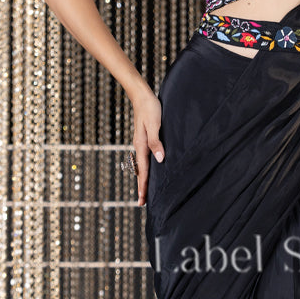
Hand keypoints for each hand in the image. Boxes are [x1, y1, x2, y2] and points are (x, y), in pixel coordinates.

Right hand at [126, 82, 164, 205]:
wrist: (142, 96)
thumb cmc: (150, 108)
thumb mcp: (155, 124)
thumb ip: (157, 142)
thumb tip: (160, 159)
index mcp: (141, 146)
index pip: (143, 171)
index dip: (143, 186)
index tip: (142, 201)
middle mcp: (139, 147)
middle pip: (140, 172)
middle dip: (141, 187)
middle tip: (141, 203)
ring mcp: (140, 144)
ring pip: (142, 166)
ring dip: (143, 179)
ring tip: (145, 191)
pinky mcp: (144, 139)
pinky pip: (144, 159)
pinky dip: (145, 169)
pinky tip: (149, 170)